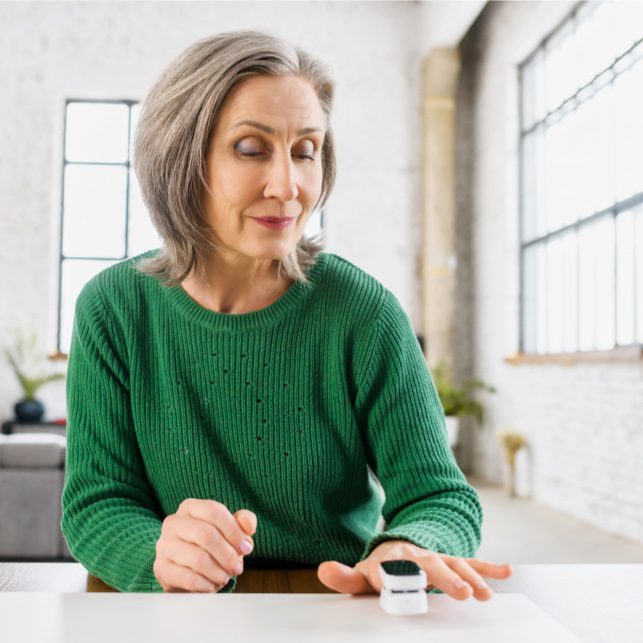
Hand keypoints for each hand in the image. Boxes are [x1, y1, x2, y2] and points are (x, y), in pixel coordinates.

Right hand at [154, 499, 256, 592]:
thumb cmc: (210, 544)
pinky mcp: (161, 568)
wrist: (183, 567)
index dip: (234, 531)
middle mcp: (173, 522)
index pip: (213, 511)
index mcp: (190, 507)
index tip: (246, 547)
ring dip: (218, 572)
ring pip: (197, 558)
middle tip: (237, 567)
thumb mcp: (229, 528)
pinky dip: (206, 585)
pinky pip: (188, 578)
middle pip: (205, 534)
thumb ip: (243, 521)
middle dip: (227, 554)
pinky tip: (212, 586)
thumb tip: (249, 527)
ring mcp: (164, 545)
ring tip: (225, 577)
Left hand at [317, 540, 511, 600]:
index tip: (414, 584)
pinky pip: (474, 564)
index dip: (406, 576)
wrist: (400, 547)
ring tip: (486, 593)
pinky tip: (507, 571)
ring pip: (458, 565)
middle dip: (448, 579)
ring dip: (473, 578)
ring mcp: (440, 558)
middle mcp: (421, 556)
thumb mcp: (362, 574)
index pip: (400, 568)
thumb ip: (345, 576)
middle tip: (462, 593)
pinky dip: (490, 567)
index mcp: (396, 559)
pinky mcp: (455, 563)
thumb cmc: (382, 569)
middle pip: (434, 567)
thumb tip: (322, 570)